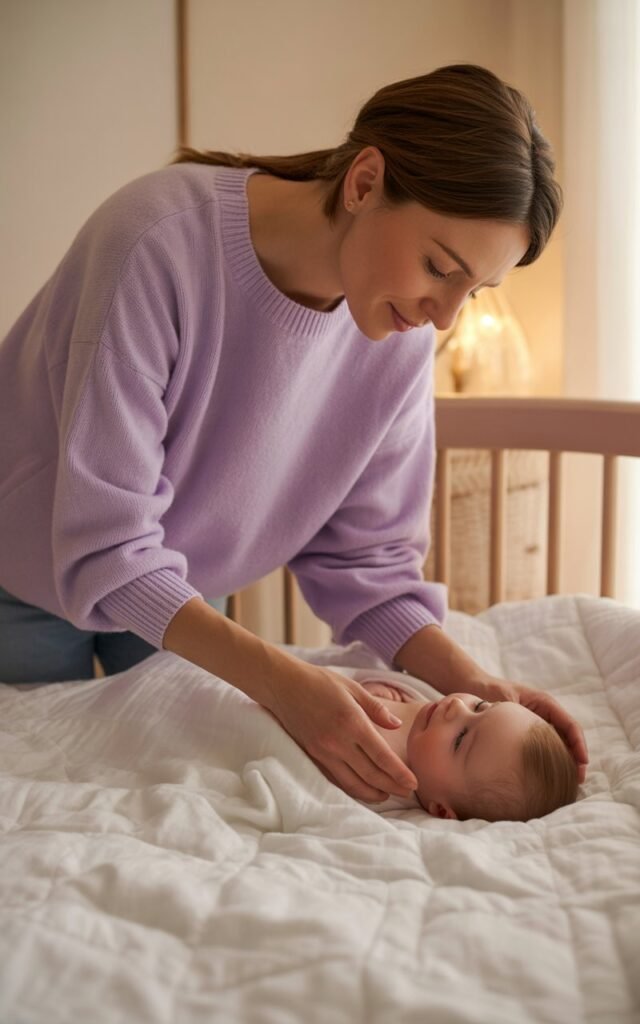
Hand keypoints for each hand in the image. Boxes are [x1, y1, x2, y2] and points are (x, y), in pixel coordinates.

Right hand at [267, 666, 417, 801]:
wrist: (283, 685)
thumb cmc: (319, 682)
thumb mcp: (352, 688)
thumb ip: (376, 709)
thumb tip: (396, 725)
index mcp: (353, 723)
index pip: (382, 756)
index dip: (399, 773)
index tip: (413, 783)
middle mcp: (338, 742)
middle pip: (370, 775)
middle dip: (391, 787)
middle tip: (407, 794)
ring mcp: (323, 752)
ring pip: (352, 783)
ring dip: (372, 793)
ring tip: (387, 796)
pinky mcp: (313, 756)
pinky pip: (336, 779)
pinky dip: (352, 788)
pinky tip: (362, 789)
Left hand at [476, 675, 588, 783]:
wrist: (471, 686)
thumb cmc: (488, 691)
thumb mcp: (503, 703)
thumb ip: (515, 718)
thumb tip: (527, 741)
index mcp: (544, 703)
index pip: (570, 725)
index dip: (579, 745)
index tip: (583, 763)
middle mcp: (545, 713)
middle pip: (568, 737)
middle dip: (575, 758)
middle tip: (578, 780)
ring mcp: (538, 723)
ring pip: (559, 744)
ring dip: (565, 761)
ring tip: (568, 783)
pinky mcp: (529, 733)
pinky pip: (545, 746)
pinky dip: (551, 760)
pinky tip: (549, 776)